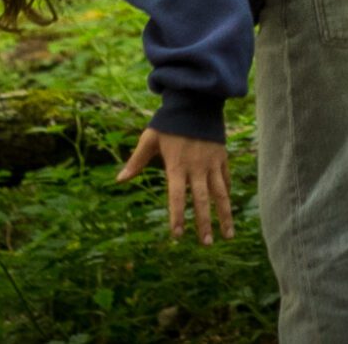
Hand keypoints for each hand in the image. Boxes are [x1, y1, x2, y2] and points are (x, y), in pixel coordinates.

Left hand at [118, 125, 234, 244]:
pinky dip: (227, 192)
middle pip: (202, 200)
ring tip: (228, 235)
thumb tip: (119, 180)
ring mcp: (212, 163)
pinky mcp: (222, 156)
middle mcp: (197, 168)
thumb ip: (136, 161)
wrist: (196, 102)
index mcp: (177, 166)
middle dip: (204, 224)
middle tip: (206, 245)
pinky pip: (226, 178)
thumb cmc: (170, 122)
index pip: (177, 196)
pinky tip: (228, 205)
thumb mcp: (150, 139)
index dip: (177, 216)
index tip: (177, 235)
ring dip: (224, 215)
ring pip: (221, 193)